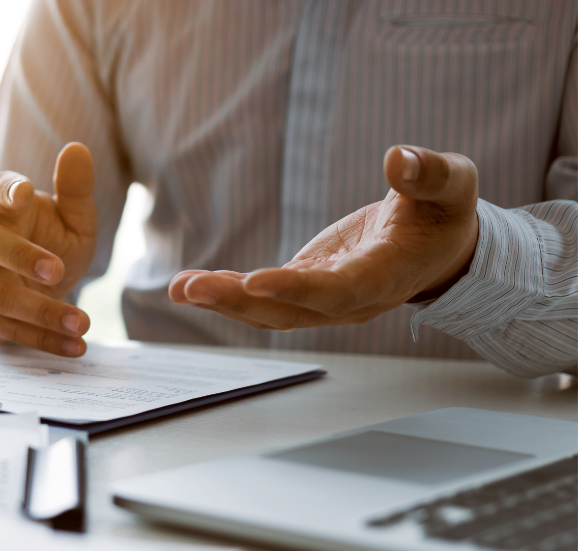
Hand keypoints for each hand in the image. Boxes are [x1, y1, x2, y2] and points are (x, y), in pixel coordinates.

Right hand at [0, 142, 97, 355]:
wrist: (31, 287)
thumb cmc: (50, 241)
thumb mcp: (71, 218)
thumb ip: (76, 189)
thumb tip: (77, 148)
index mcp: (3, 207)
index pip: (0, 191)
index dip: (10, 191)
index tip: (24, 192)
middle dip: (22, 258)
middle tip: (57, 272)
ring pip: (1, 296)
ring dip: (43, 312)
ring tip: (82, 322)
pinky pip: (10, 331)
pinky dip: (43, 340)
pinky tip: (74, 345)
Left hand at [169, 146, 479, 329]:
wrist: (439, 245)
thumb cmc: (443, 211)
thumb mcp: (452, 183)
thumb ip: (430, 173)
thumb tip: (398, 158)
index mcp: (388, 274)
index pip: (340, 289)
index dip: (298, 290)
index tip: (256, 281)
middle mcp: (351, 299)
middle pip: (292, 310)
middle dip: (240, 302)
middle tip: (193, 289)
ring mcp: (324, 299)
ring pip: (270, 311)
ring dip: (223, 301)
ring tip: (180, 288)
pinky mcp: (304, 289)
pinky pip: (262, 299)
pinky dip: (226, 292)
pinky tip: (188, 285)